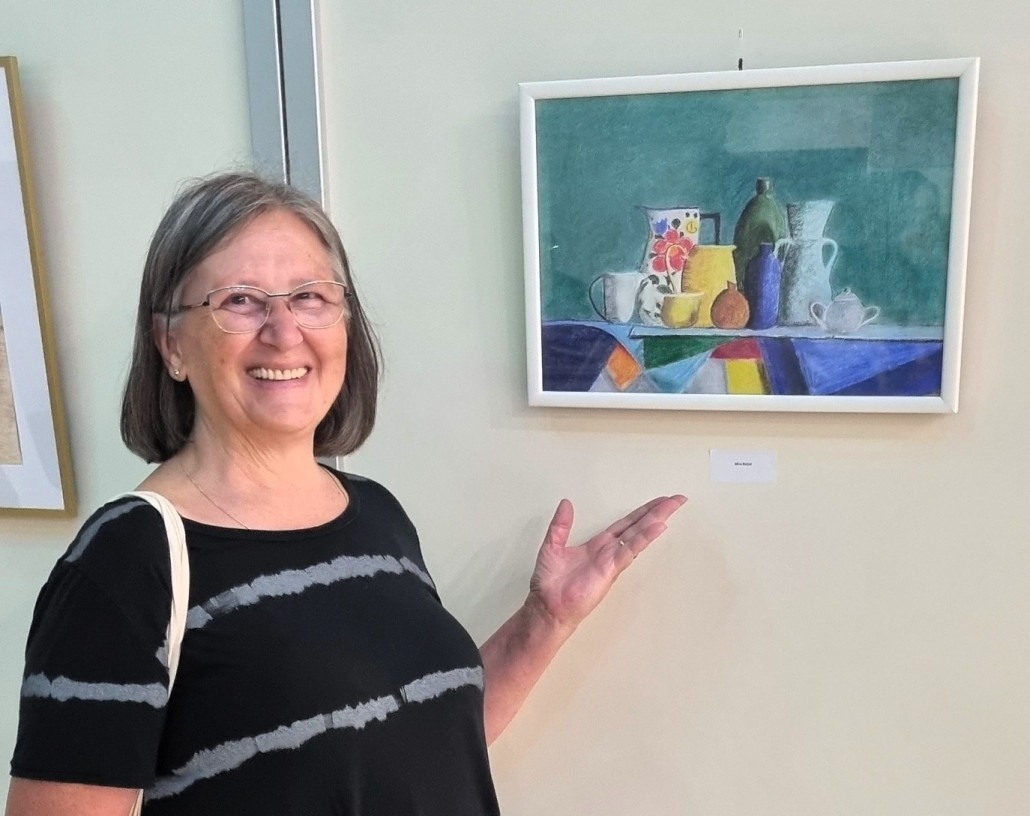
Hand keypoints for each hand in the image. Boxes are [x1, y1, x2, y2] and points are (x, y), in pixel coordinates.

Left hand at [527, 494, 686, 631]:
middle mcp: (609, 551)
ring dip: (655, 520)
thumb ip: (560, 524)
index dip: (642, 511)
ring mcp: (612, 560)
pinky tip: (657, 528)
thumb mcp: (552, 545)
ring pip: (638, 535)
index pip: (626, 523)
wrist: (547, 606)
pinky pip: (629, 550)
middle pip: (638, 526)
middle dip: (657, 512)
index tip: (658, 501)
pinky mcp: (610, 569)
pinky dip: (643, 538)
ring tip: (671, 507)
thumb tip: (565, 503)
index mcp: (598, 544)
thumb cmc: (550, 583)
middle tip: (676, 500)